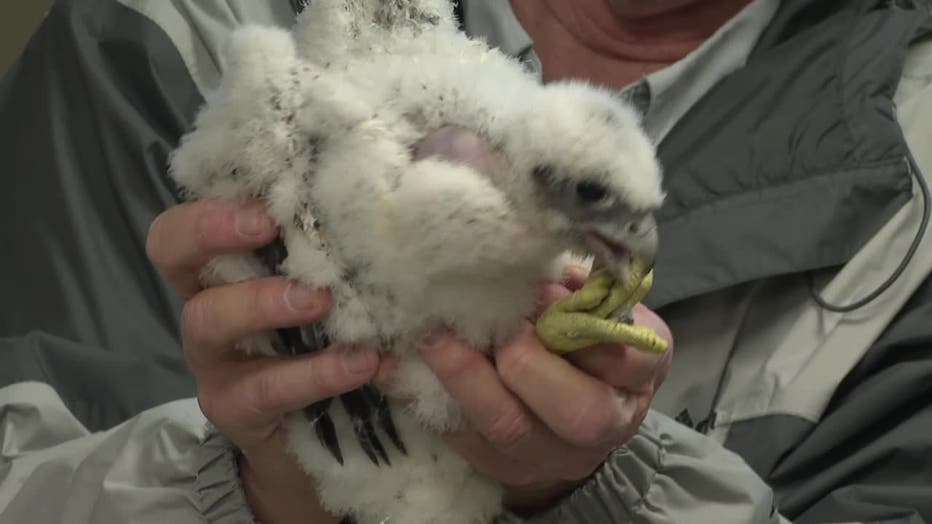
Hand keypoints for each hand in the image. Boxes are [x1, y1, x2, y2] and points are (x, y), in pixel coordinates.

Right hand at [147, 199, 380, 523]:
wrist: (320, 437)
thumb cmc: (327, 339)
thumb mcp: (331, 284)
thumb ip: (342, 240)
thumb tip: (399, 168)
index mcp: (227, 265)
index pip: (192, 215)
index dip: (213, 201)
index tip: (267, 196)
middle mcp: (208, 303)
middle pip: (173, 251)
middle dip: (211, 229)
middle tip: (269, 224)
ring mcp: (214, 359)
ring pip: (207, 319)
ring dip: (263, 302)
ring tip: (321, 300)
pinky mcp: (235, 408)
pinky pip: (265, 387)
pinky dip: (314, 373)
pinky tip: (362, 362)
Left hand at [409, 128, 673, 514]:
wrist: (565, 418)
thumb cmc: (581, 341)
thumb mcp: (595, 305)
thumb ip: (575, 282)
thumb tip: (528, 232)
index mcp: (636, 375)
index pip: (631, 358)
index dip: (592, 331)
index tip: (551, 294)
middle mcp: (603, 422)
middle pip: (578, 412)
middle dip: (530, 366)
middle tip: (495, 327)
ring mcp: (548, 453)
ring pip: (510, 429)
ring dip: (466, 380)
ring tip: (432, 335)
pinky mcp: (498, 464)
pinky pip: (460, 439)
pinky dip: (423, 399)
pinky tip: (392, 364)